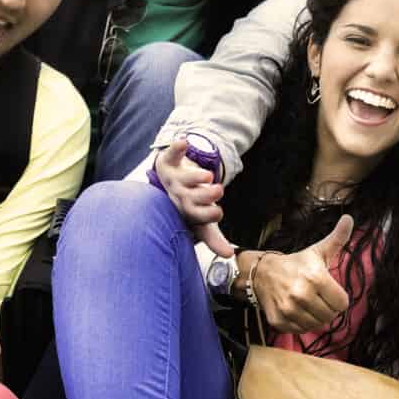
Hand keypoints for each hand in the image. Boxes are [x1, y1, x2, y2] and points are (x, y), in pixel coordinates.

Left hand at [152, 137, 234, 255]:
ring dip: (194, 176)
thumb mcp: (201, 220)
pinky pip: (172, 154)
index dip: (207, 215)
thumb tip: (230, 256)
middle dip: (203, 196)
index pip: (196, 216)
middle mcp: (178, 195)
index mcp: (187, 211)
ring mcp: (174, 177)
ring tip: (208, 175)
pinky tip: (185, 142)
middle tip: (218, 191)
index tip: (219, 213)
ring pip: (184, 177)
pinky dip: (177, 148)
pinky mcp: (170, 161)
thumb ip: (213, 238)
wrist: (168, 178)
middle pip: (190, 197)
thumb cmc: (189, 203)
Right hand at [251, 215, 354, 334]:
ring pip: (317, 325)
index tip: (330, 291)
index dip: (339, 298)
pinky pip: (301, 330)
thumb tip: (349, 219)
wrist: (262, 273)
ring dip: (316, 317)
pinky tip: (298, 311)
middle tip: (319, 297)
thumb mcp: (318, 251)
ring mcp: (289, 310)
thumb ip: (338, 238)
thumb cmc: (296, 263)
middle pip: (330, 316)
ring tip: (309, 304)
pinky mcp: (279, 321)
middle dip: (328, 308)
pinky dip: (302, 324)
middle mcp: (301, 295)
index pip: (342, 303)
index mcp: (315, 278)